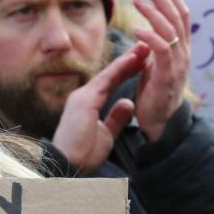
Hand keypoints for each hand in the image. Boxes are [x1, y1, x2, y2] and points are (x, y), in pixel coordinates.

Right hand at [51, 43, 150, 172]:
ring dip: (127, 60)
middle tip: (145, 48)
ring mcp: (82, 97)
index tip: (142, 63)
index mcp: (88, 105)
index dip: (126, 72)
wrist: (68, 166)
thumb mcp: (106, 134)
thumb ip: (116, 117)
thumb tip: (128, 102)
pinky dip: (120, 68)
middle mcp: (83, 97)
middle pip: (110, 75)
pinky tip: (133, 58)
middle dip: (128, 61)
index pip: (110, 84)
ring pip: (109, 74)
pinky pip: (105, 81)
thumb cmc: (84, 155)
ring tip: (143, 47)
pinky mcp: (84, 101)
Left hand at [130, 0, 190, 142]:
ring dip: (153, 12)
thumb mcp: (155, 65)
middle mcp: (184, 53)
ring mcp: (178, 64)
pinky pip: (162, 50)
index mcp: (182, 49)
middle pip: (177, 16)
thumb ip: (154, 48)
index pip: (182, 15)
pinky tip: (136, 30)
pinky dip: (150, 37)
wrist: (158, 123)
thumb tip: (147, 31)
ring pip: (170, 29)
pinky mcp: (167, 76)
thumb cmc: (154, 93)